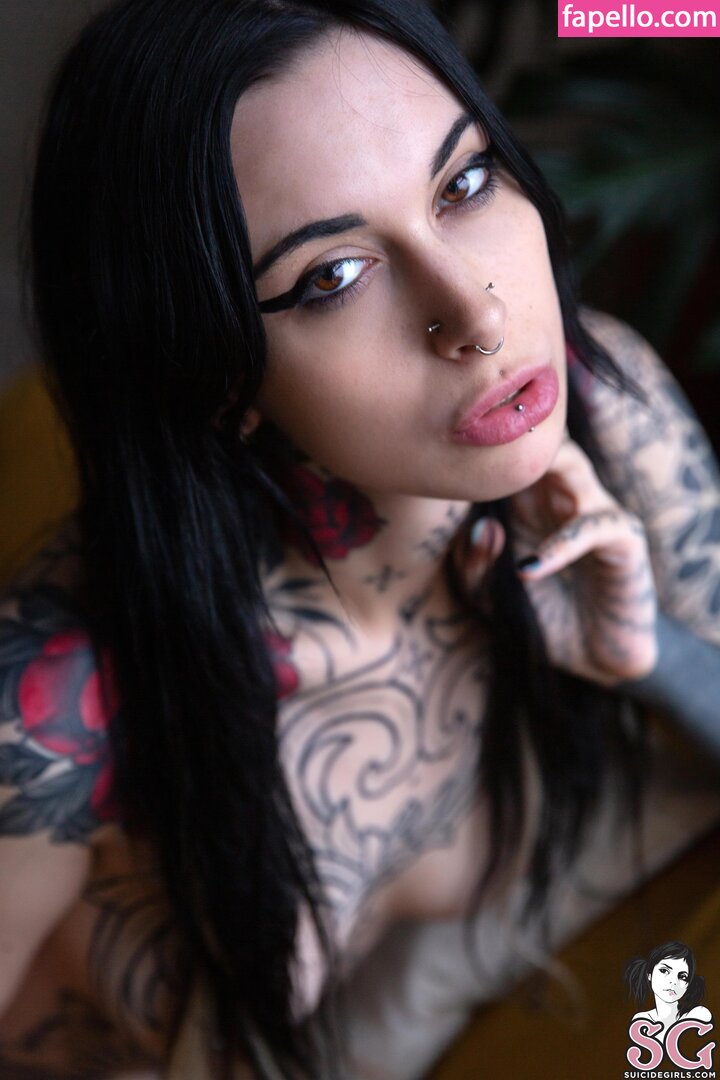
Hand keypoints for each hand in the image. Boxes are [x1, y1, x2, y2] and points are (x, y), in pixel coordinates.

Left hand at [464, 436, 657, 684]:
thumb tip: (483, 526)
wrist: (590, 657)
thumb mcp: (487, 595)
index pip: (505, 451)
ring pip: (572, 463)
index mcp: (525, 496)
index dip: (479, 440)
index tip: (442, 439)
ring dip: (541, 463)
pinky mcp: (623, 538)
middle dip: (512, 433)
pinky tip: (527, 570)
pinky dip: (559, 547)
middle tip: (475, 432)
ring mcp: (594, 508)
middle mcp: (560, 492)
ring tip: (502, 476)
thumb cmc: (537, 615)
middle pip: (540, 440)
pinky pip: (589, 529)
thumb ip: (473, 564)